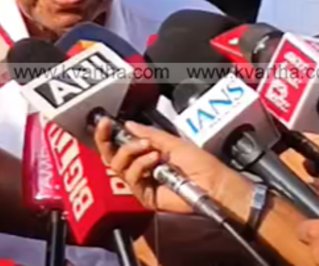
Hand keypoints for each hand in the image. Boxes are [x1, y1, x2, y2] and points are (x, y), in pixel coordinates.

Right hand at [93, 117, 240, 213]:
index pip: (119, 146)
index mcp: (146, 154)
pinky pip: (132, 178)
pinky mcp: (145, 196)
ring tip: (149, 147)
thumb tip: (128, 124)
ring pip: (118, 166)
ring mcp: (142, 183)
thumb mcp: (172, 141)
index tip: (105, 122)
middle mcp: (141, 169)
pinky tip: (155, 159)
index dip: (108, 134)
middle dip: (107, 140)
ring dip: (131, 151)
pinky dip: (141, 165)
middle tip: (108, 128)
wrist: (213, 183)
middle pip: (111, 157)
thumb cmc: (200, 164)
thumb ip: (148, 133)